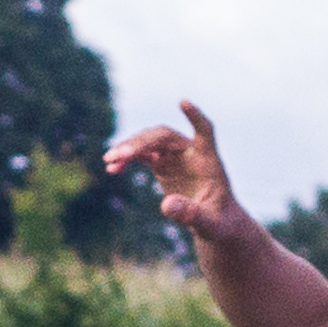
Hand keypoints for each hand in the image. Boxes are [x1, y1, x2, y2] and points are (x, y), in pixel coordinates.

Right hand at [102, 101, 255, 249]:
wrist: (214, 223)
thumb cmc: (218, 222)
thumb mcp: (208, 223)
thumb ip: (191, 214)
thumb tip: (166, 205)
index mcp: (208, 160)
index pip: (204, 131)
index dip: (195, 117)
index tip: (182, 103)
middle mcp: (191, 153)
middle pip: (165, 136)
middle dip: (141, 142)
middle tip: (118, 155)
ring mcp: (175, 157)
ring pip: (149, 142)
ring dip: (129, 148)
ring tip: (109, 161)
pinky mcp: (163, 165)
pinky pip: (142, 155)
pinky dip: (127, 160)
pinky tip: (111, 169)